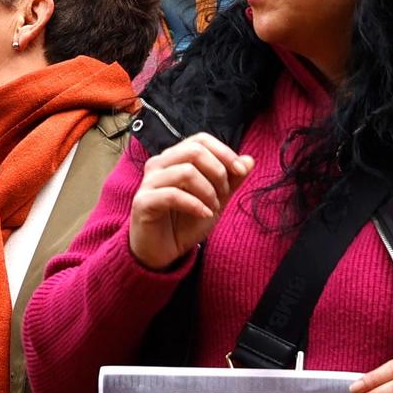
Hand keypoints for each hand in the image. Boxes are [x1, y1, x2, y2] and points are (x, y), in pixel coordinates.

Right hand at [128, 132, 254, 271]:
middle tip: (223, 194)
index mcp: (174, 158)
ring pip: (186, 172)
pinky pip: (173, 195)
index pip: (200, 140)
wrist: (162, 252)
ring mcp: (149, 182)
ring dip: (208, 191)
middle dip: (218, 172)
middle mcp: (159, 164)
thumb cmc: (184, 222)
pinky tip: (204, 215)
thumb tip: (249, 160)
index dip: (224, 152)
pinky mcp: (143, 202)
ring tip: (213, 208)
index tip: (240, 171)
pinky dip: (195, 205)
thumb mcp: (215, 200)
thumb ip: (230, 180)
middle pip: (194, 151)